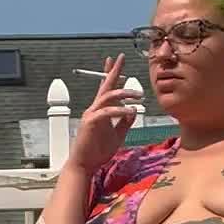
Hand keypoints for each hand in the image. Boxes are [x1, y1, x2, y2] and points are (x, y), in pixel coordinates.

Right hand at [68, 54, 137, 173]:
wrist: (85, 164)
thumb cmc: (98, 151)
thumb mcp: (117, 135)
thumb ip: (125, 122)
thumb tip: (133, 110)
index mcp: (101, 111)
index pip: (106, 88)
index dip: (110, 73)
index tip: (114, 60)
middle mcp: (95, 109)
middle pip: (104, 86)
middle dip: (113, 71)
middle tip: (121, 58)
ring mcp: (91, 115)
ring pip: (107, 96)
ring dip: (123, 92)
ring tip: (138, 94)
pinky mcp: (91, 123)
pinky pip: (107, 112)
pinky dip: (120, 110)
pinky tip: (130, 110)